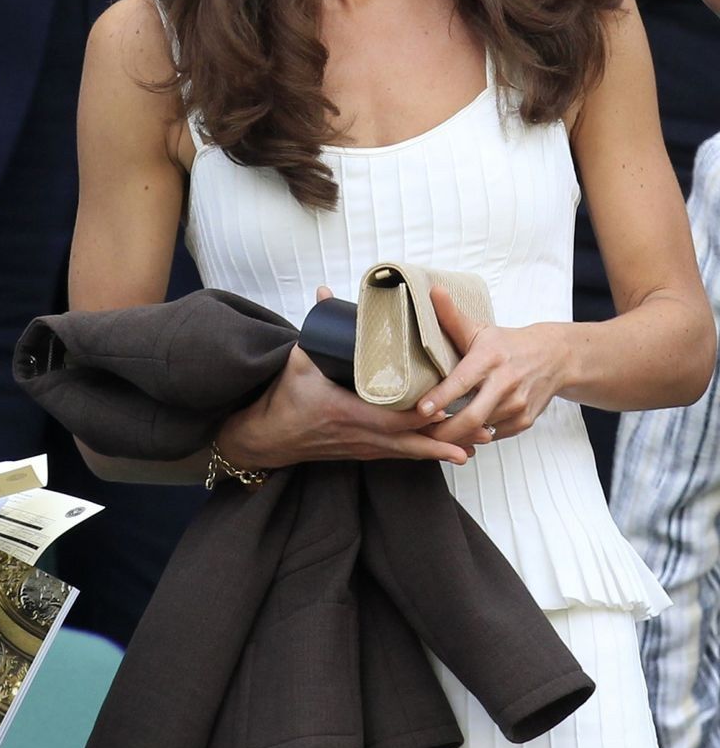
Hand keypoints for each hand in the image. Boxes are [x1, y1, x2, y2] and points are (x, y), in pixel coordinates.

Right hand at [216, 286, 469, 468]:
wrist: (265, 438)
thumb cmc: (282, 398)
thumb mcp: (297, 362)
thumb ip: (316, 329)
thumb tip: (327, 292)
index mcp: (346, 413)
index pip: (392, 419)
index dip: (423, 416)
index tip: (450, 407)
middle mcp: (360, 437)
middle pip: (411, 442)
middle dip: (447, 438)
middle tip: (483, 429)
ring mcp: (362, 448)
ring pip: (409, 453)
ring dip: (443, 449)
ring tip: (477, 444)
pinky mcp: (362, 452)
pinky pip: (399, 455)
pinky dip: (425, 452)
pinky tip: (449, 452)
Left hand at [417, 287, 569, 447]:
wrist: (554, 357)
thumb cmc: (506, 344)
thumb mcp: (480, 329)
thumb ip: (452, 317)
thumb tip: (432, 290)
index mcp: (489, 358)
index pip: (462, 381)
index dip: (440, 397)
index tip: (421, 410)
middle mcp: (505, 382)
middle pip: (472, 416)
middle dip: (445, 432)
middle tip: (421, 435)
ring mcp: (517, 404)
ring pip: (481, 430)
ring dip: (458, 437)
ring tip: (435, 437)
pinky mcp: (525, 421)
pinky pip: (494, 436)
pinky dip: (477, 438)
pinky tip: (463, 435)